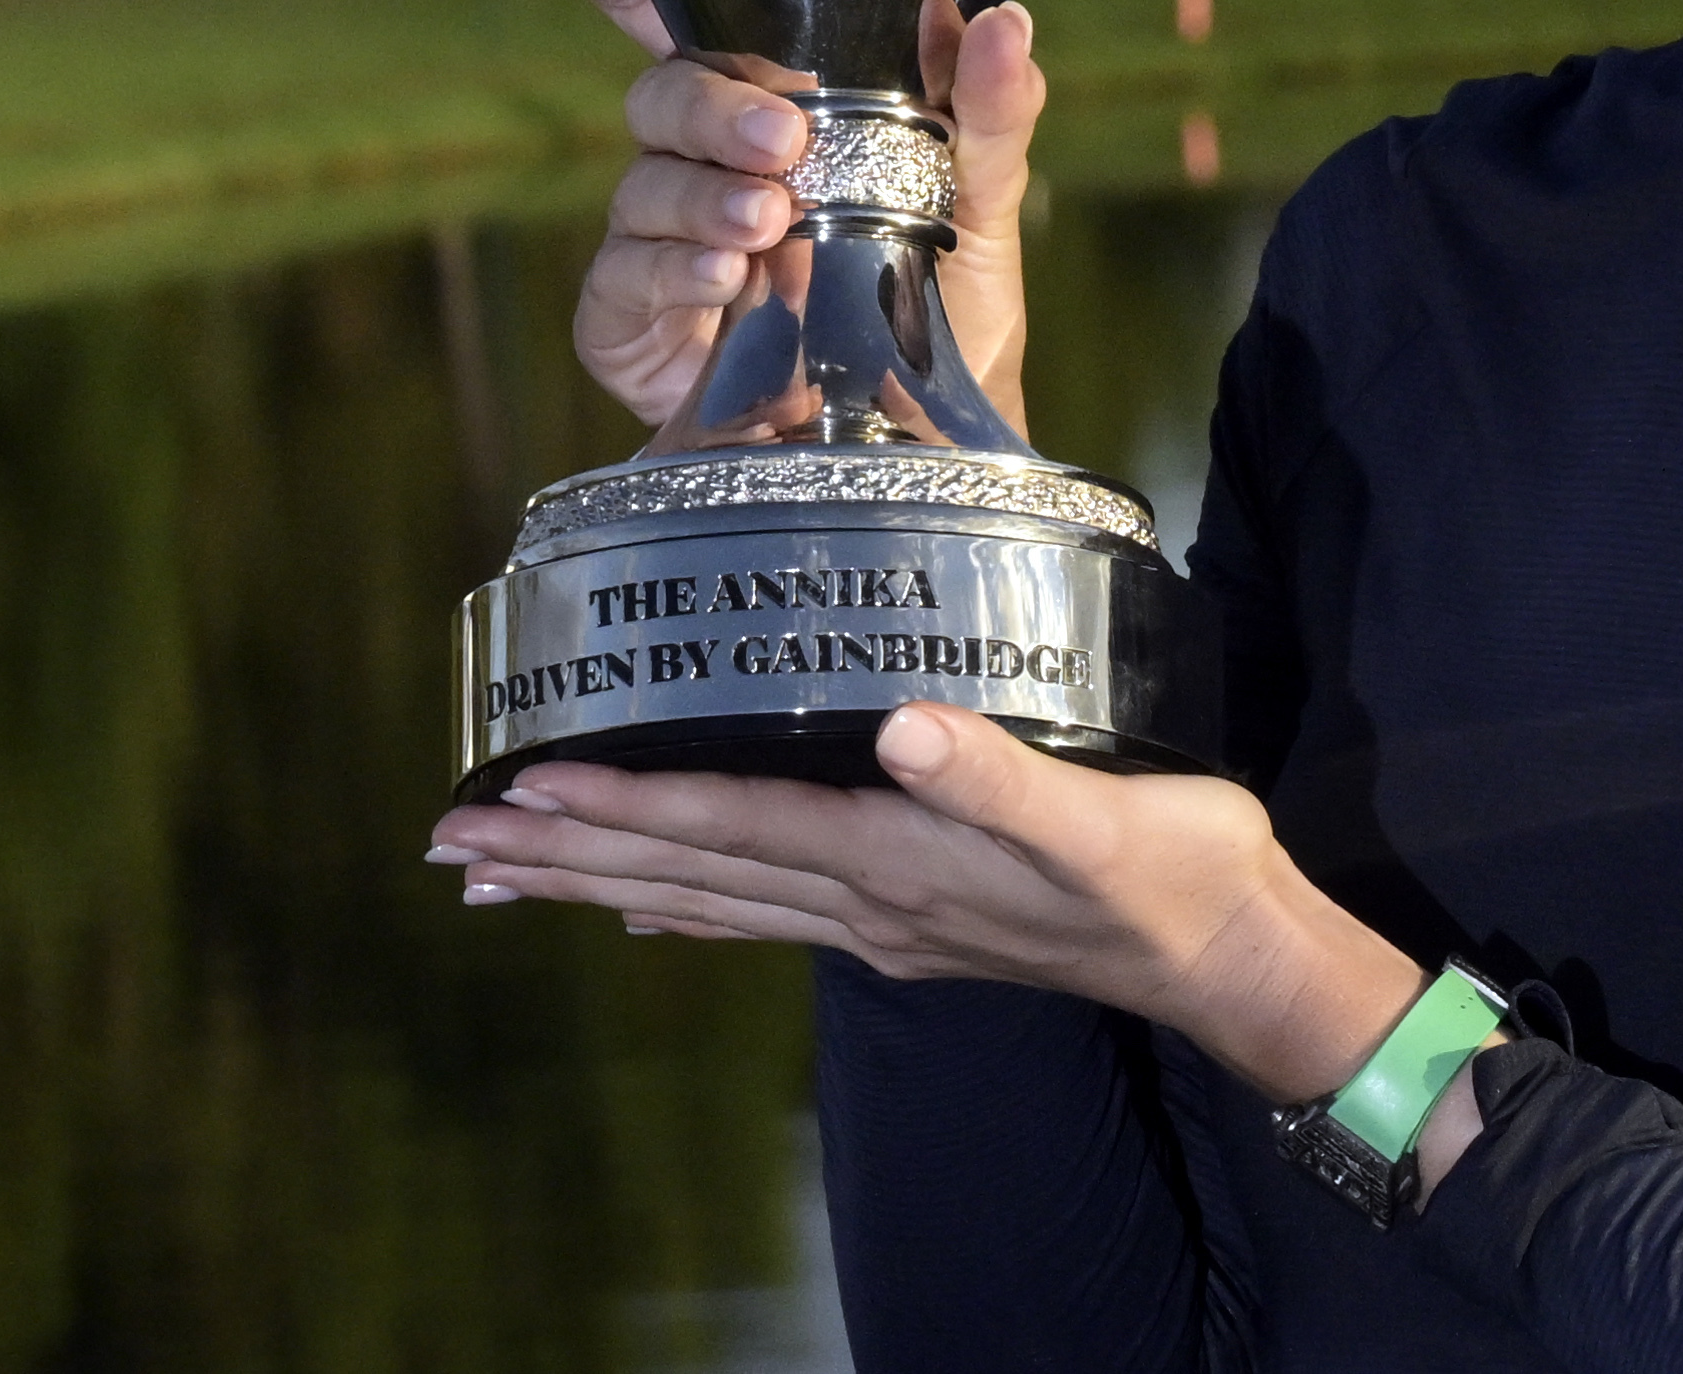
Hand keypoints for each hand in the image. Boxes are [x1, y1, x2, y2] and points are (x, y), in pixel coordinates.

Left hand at [426, 712, 1460, 1126]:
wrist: (1231, 957)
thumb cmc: (1174, 873)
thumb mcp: (1099, 816)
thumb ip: (996, 775)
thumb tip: (899, 725)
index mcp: (896, 864)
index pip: (726, 830)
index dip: (619, 809)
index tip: (517, 793)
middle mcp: (868, 902)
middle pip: (689, 874)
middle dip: (568, 855)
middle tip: (452, 844)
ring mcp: (885, 921)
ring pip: (712, 900)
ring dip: (602, 884)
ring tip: (507, 876)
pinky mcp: (912, 918)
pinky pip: (765, 912)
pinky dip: (691, 904)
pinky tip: (652, 909)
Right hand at [558, 0, 1047, 431]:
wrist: (931, 449)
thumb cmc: (947, 317)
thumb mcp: (985, 211)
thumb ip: (992, 116)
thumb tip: (1004, 24)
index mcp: (780, 108)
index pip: (685, 17)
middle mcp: (713, 164)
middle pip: (663, 92)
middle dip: (710, 104)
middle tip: (784, 139)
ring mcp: (668, 243)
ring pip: (642, 181)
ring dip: (701, 194)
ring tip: (769, 223)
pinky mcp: (635, 326)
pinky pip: (619, 279)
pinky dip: (670, 270)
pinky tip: (723, 282)